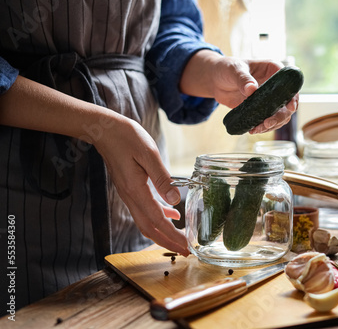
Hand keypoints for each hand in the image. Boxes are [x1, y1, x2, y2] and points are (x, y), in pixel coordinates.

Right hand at [94, 117, 189, 256]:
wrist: (105, 130)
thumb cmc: (127, 137)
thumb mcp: (148, 154)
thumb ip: (162, 178)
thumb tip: (176, 200)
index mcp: (136, 190)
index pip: (157, 221)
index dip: (173, 236)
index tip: (187, 247)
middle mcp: (130, 197)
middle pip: (149, 229)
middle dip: (168, 242)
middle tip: (186, 252)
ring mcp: (128, 195)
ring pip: (146, 222)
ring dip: (163, 233)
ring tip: (181, 239)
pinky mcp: (130, 190)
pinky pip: (144, 210)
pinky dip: (159, 217)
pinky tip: (172, 214)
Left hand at [212, 57, 298, 133]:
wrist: (215, 80)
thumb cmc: (227, 68)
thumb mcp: (234, 70)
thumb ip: (243, 78)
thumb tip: (251, 89)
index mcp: (273, 70)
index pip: (289, 84)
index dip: (293, 96)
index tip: (290, 108)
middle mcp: (275, 85)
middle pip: (287, 103)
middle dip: (280, 116)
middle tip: (267, 123)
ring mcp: (269, 99)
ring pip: (279, 115)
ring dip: (272, 124)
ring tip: (256, 129)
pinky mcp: (260, 109)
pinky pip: (267, 120)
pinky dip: (262, 127)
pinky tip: (252, 129)